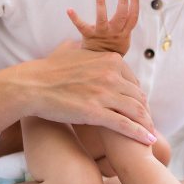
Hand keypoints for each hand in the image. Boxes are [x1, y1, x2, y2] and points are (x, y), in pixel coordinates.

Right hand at [24, 40, 156, 143]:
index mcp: (111, 59)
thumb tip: (81, 43)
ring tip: (152, 134)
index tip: (139, 108)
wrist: (32, 85)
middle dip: (145, 112)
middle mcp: (111, 75)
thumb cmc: (48, 70)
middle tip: (148, 124)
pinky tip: (149, 140)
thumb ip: (85, 49)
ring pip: (136, 111)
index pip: (133, 81)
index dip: (138, 97)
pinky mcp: (96, 112)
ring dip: (147, 124)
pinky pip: (125, 125)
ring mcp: (104, 93)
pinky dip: (140, 133)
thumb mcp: (72, 51)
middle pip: (138, 96)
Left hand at [67, 0, 138, 55]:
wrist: (101, 66)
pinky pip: (81, 26)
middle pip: (121, 16)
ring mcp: (101, 34)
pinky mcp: (89, 36)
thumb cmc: (113, 49)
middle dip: (123, 1)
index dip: (135, 5)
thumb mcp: (125, 41)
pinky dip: (75, 18)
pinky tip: (69, 9)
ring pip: (102, 19)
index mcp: (124, 34)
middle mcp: (114, 33)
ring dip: (101, 5)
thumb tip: (130, 10)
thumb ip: (126, 27)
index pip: (132, 18)